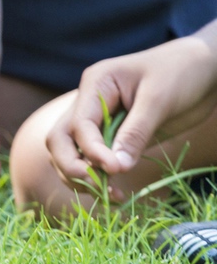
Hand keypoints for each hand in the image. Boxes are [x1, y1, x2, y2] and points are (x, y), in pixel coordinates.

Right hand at [46, 34, 216, 188]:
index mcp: (95, 85)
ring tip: (111, 195)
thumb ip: (135, 133)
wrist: (203, 68)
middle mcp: (89, 103)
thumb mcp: (159, 101)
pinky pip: (94, 159)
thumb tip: (115, 168)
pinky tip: (115, 191)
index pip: (79, 124)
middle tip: (99, 188)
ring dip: (82, 177)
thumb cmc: (181, 73)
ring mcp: (98, 120)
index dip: (91, 151)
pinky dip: (98, 177)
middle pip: (60, 139)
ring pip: (70, 152)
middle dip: (72, 166)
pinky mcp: (113, 136)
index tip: (114, 170)